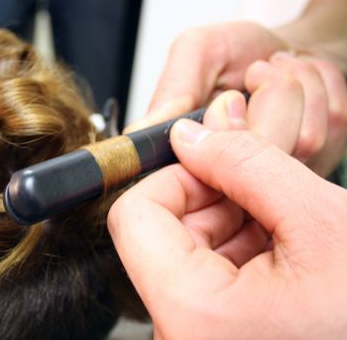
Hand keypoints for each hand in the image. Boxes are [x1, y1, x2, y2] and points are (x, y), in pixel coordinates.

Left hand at [108, 117, 346, 338]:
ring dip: (227, 225)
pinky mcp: (210, 336)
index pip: (133, 216)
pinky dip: (235, 252)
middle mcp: (179, 337)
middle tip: (261, 192)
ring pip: (181, 253)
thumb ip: (247, 163)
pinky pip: (201, 279)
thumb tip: (194, 133)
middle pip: (157, 234)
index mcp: (194, 313)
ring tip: (281, 228)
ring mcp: (192, 339)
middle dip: (209, 200)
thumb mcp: (321, 222)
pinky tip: (276, 251)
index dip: (175, 176)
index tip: (214, 162)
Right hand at [125, 21, 346, 176]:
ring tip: (277, 77)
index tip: (229, 100)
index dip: (220, 137)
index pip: (193, 175)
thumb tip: (142, 131)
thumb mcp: (197, 52)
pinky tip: (300, 92)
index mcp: (189, 153)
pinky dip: (321, 97)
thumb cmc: (240, 51)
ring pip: (298, 144)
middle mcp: (228, 174)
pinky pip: (328, 134)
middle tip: (256, 75)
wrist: (286, 52)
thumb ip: (173, 89)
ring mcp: (271, 178)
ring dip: (295, 92)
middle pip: (256, 159)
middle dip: (266, 100)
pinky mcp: (310, 168)